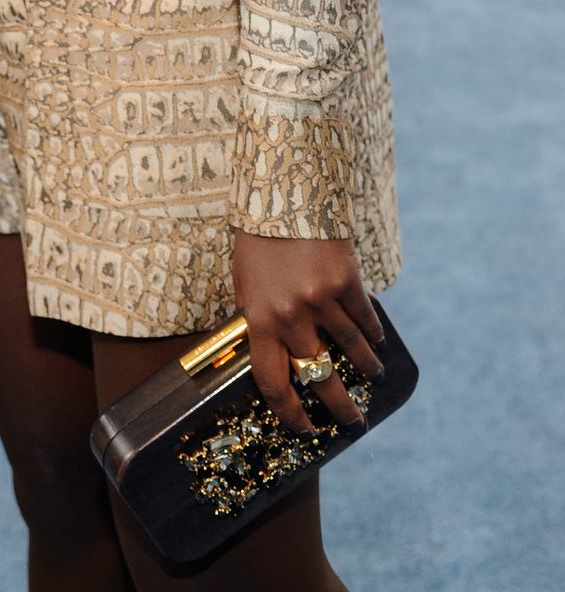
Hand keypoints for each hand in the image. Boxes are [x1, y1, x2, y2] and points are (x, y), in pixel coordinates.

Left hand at [232, 230, 383, 435]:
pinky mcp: (347, 282)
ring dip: (365, 369)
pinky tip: (377, 342)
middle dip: (339, 408)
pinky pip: (364, 319)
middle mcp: (291, 316)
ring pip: (351, 351)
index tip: (304, 429)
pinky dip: (373, 334)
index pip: (274, 383)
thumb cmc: (258, 239)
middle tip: (353, 423)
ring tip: (373, 378)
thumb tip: (268, 352)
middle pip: (320, 378)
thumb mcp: (245, 282)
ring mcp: (322, 300)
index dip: (290, 413)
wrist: (283, 191)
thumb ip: (257, 317)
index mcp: (260, 320)